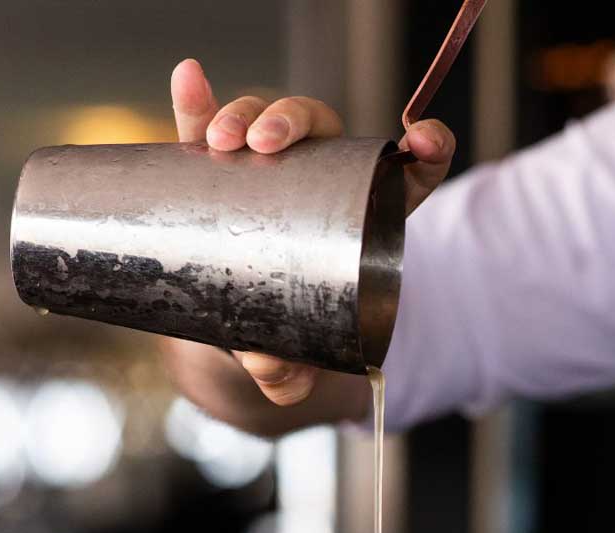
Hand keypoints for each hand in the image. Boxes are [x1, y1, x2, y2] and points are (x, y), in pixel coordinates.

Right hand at [166, 58, 455, 411]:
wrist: (243, 333)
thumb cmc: (287, 340)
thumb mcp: (293, 364)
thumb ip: (287, 372)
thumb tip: (269, 368)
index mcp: (362, 214)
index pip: (409, 173)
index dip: (427, 149)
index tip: (422, 139)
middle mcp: (318, 178)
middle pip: (319, 127)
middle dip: (292, 120)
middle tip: (268, 145)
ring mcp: (266, 170)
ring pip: (262, 120)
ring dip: (244, 114)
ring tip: (222, 139)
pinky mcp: (217, 170)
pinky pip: (204, 127)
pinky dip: (195, 102)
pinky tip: (188, 77)